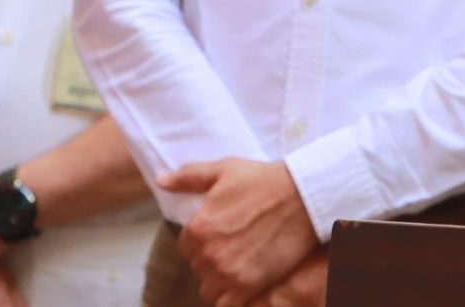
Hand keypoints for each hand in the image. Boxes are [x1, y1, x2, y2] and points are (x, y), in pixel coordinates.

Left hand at [159, 159, 317, 306]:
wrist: (303, 195)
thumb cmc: (264, 180)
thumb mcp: (224, 170)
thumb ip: (188, 177)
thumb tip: (160, 180)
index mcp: (198, 227)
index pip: (186, 247)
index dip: (203, 240)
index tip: (222, 233)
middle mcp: (207, 253)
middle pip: (198, 268)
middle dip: (212, 259)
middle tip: (236, 246)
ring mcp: (227, 272)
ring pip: (209, 289)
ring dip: (220, 281)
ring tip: (240, 265)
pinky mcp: (247, 286)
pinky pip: (226, 305)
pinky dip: (231, 298)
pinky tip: (244, 283)